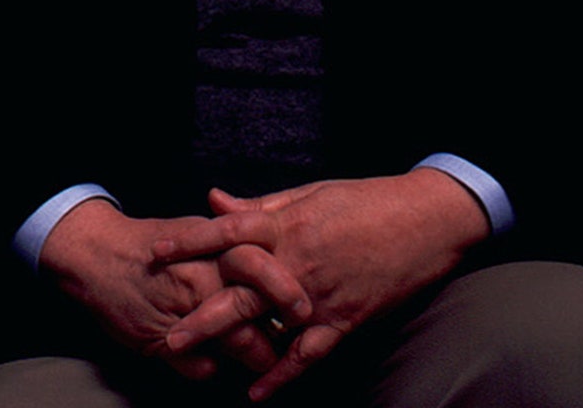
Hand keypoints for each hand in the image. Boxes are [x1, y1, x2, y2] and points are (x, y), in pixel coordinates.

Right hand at [40, 199, 310, 380]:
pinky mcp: (164, 342)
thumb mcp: (194, 233)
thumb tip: (269, 257)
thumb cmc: (149, 241)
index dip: (288, 289)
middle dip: (280, 330)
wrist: (95, 254)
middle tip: (294, 338)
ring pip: (234, 343)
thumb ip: (230, 245)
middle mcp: (202, 280)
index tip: (305, 305)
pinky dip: (210, 368)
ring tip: (267, 361)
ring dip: (254, 355)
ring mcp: (183, 313)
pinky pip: (201, 367)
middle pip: (254, 311)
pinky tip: (215, 364)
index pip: (263, 267)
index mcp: (212, 249)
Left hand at [154, 170, 490, 399]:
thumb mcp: (308, 195)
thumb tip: (213, 200)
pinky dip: (284, 373)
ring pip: (269, 325)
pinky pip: (310, 352)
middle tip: (169, 334)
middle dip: (202, 314)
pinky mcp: (345, 318)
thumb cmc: (364, 201)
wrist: (425, 221)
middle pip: (240, 291)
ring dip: (233, 346)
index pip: (227, 232)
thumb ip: (259, 206)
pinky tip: (258, 391)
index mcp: (286, 225)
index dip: (190, 241)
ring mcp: (321, 294)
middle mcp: (298, 262)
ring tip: (199, 362)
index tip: (157, 251)